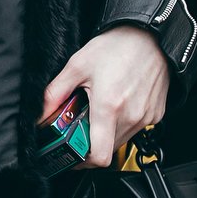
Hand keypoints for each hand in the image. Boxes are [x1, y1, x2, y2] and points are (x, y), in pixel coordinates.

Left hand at [41, 26, 168, 167]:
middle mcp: (130, 116)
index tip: (72, 154)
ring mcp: (145, 117)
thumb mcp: (78, 65)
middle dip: (91, 143)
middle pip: (107, 150)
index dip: (82, 162)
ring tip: (100, 110)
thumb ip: (56, 92)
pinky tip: (118, 104)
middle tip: (82, 125)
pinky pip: (136, 129)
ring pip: (122, 141)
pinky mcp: (156, 114)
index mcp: (109, 106)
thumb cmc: (117, 46)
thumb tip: (41, 113)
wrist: (150, 35)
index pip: (99, 156)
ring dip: (107, 134)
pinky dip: (123, 124)